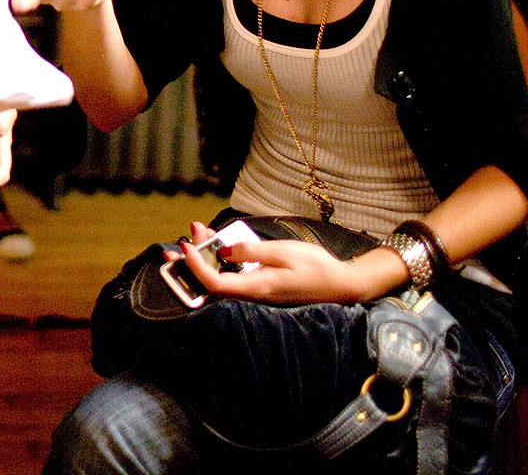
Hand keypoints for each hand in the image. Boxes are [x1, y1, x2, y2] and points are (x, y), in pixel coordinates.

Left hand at [172, 220, 371, 305]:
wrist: (341, 284)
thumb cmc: (316, 267)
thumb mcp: (283, 252)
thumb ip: (252, 251)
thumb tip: (224, 251)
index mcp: (257, 288)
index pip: (215, 284)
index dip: (196, 266)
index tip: (186, 245)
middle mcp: (252, 295)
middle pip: (213, 283)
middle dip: (195, 261)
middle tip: (187, 235)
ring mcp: (256, 292)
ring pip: (222, 279)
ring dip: (208, 257)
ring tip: (200, 232)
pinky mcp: (261, 287)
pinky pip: (234, 276)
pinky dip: (223, 259)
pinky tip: (220, 243)